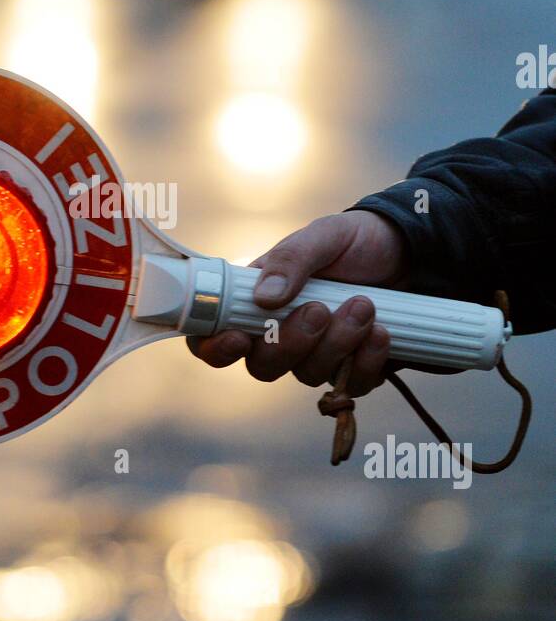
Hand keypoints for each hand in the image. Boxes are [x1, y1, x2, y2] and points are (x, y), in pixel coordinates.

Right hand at [187, 210, 407, 396]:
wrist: (408, 252)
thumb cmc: (355, 239)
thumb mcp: (324, 235)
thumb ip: (292, 259)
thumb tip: (264, 296)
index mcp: (255, 301)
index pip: (213, 337)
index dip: (216, 348)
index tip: (240, 338)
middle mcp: (280, 334)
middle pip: (262, 367)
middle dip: (291, 344)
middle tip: (321, 310)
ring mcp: (316, 355)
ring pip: (308, 375)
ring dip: (338, 344)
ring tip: (365, 305)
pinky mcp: (353, 369)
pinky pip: (352, 385)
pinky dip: (368, 362)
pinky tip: (382, 332)